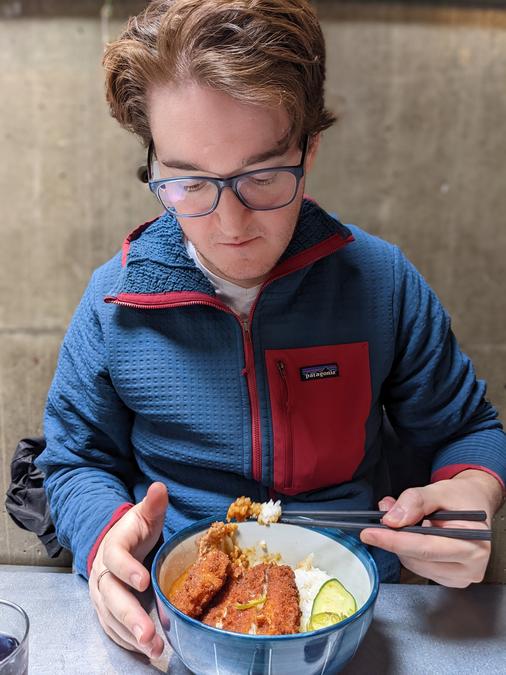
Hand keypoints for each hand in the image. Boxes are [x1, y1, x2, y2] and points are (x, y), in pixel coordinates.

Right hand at [89, 482, 167, 657]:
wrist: (115, 544)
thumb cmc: (134, 530)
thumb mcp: (144, 515)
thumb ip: (153, 504)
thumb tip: (159, 487)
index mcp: (113, 548)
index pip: (116, 558)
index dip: (128, 570)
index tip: (144, 581)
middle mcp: (103, 575)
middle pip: (112, 597)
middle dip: (129, 617)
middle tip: (148, 633)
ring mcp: (102, 596)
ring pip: (112, 619)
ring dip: (131, 636)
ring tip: (153, 649)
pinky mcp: (107, 611)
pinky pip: (114, 630)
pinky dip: (128, 642)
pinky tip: (146, 651)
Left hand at [360, 470, 502, 586]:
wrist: (474, 505)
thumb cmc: (462, 498)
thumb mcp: (440, 490)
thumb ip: (416, 501)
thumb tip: (393, 519)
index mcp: (474, 545)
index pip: (426, 548)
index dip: (394, 541)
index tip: (369, 533)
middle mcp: (470, 567)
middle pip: (417, 559)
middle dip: (394, 537)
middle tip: (384, 514)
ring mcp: (459, 577)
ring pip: (413, 564)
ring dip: (400, 543)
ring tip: (403, 519)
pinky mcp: (448, 578)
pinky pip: (416, 566)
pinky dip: (407, 549)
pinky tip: (414, 534)